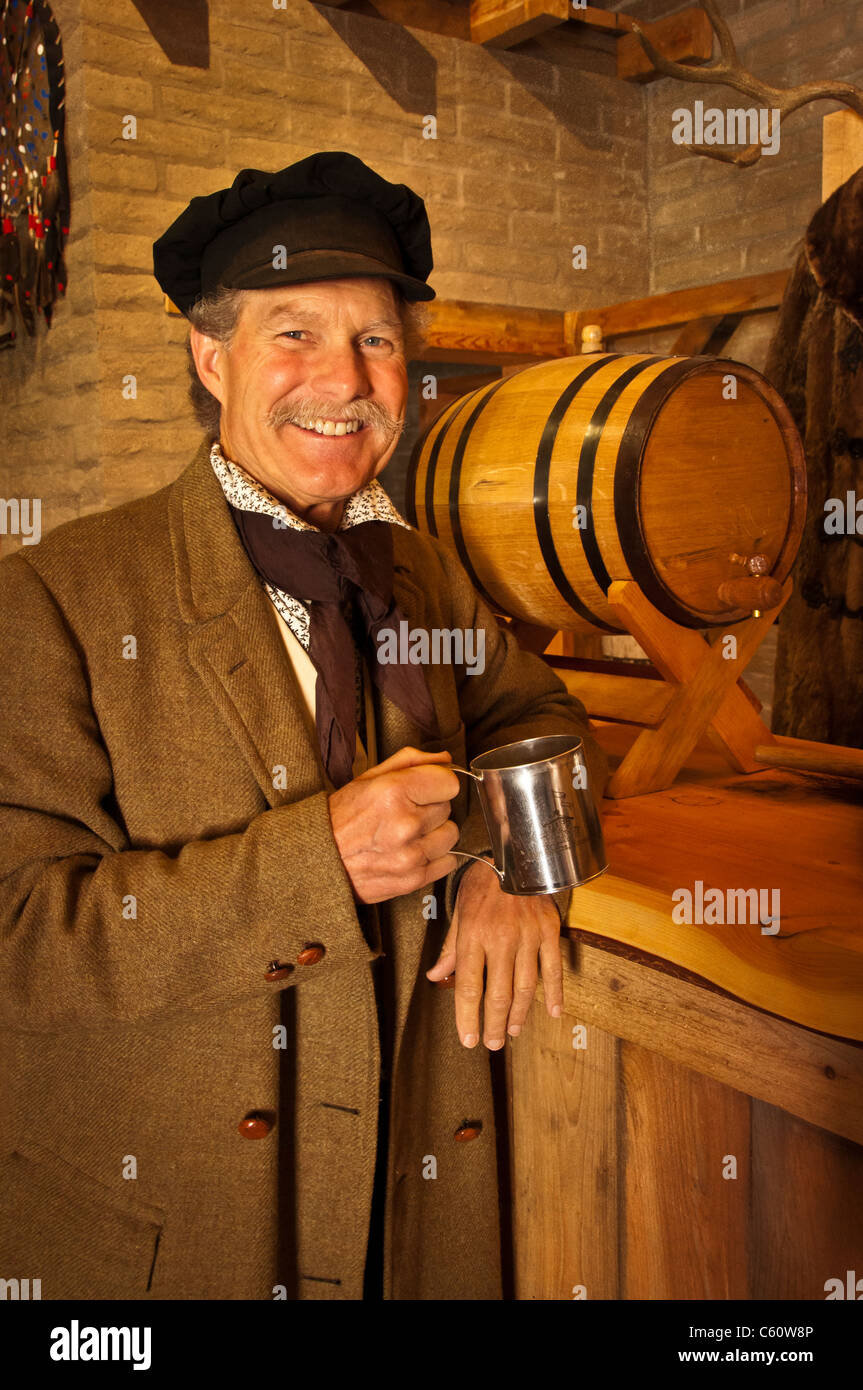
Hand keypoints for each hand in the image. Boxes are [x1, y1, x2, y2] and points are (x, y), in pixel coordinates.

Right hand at [328, 745, 459, 904]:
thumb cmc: (341, 817)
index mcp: (393, 792)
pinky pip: (448, 861)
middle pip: (448, 808)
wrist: (318, 860)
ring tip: (408, 833)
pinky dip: (435, 857)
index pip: (450, 782)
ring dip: (434, 833)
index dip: (436, 783)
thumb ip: (410, 762)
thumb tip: (444, 758)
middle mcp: (405, 824)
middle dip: (430, 808)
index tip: (423, 789)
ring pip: (451, 835)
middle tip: (405, 813)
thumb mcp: (369, 778)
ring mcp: (411, 855)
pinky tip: (412, 850)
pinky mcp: (413, 880)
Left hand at [425, 858, 563, 1048]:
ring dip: (520, 1015)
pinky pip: (553, 968)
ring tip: (514, 1031)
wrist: (515, 855)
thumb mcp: (459, 913)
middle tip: (493, 1044)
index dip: (467, 1016)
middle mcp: (500, 939)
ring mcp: (527, 936)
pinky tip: (553, 1012)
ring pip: (525, 986)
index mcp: (473, 935)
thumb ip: (450, 949)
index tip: (467, 1039)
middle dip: (494, 1024)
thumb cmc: (482, 885)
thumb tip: (436, 977)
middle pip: (498, 993)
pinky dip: (554, 992)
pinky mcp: (548, 931)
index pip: (469, 985)